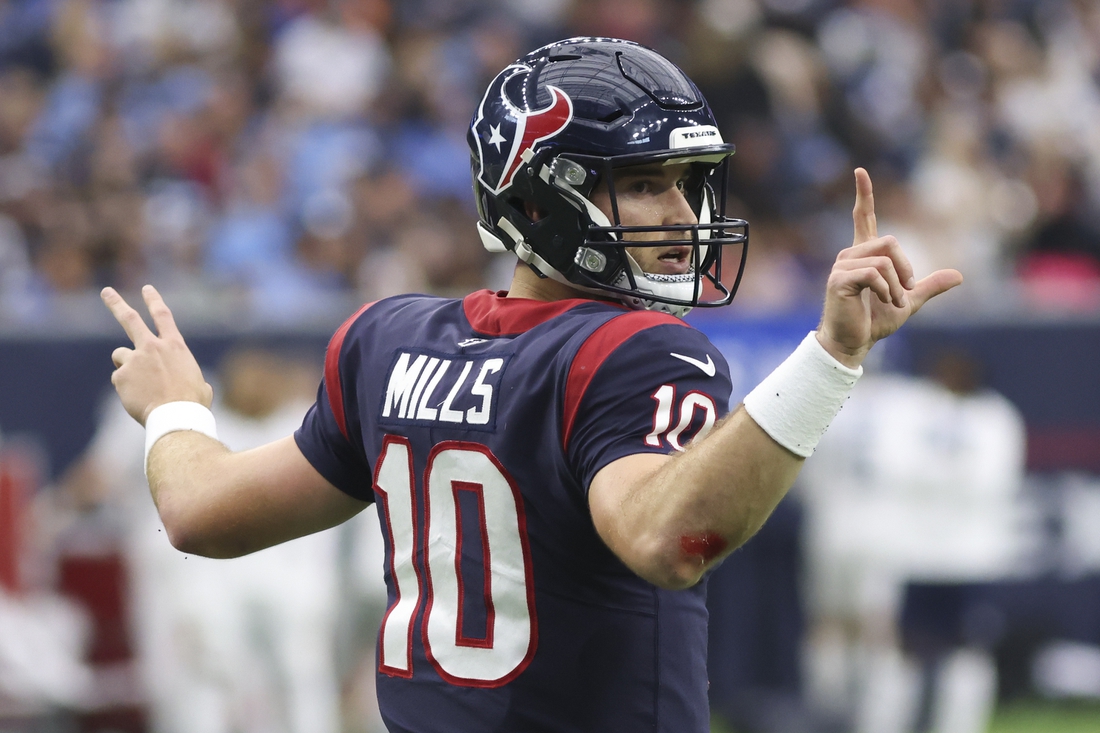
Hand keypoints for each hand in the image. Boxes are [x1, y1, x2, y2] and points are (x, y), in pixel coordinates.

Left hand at [101, 285, 212, 424]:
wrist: (176, 415)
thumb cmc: (193, 403)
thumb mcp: (200, 386)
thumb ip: (190, 378)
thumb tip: (194, 384)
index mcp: (175, 346)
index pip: (163, 316)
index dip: (154, 300)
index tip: (146, 288)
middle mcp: (153, 347)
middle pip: (130, 319)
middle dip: (116, 303)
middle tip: (106, 292)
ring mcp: (135, 359)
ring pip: (121, 355)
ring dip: (127, 366)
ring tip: (140, 385)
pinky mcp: (121, 375)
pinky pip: (119, 379)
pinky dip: (126, 387)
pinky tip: (138, 397)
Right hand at [817, 168, 963, 367]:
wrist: (853, 343)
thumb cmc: (874, 322)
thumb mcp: (908, 301)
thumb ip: (928, 287)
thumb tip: (959, 276)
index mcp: (864, 256)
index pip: (863, 218)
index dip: (863, 195)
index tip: (861, 171)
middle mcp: (850, 255)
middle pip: (890, 241)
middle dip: (906, 267)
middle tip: (905, 291)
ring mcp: (842, 266)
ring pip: (885, 258)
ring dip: (896, 283)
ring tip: (891, 301)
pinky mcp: (839, 279)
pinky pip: (875, 273)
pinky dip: (887, 289)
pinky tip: (883, 301)